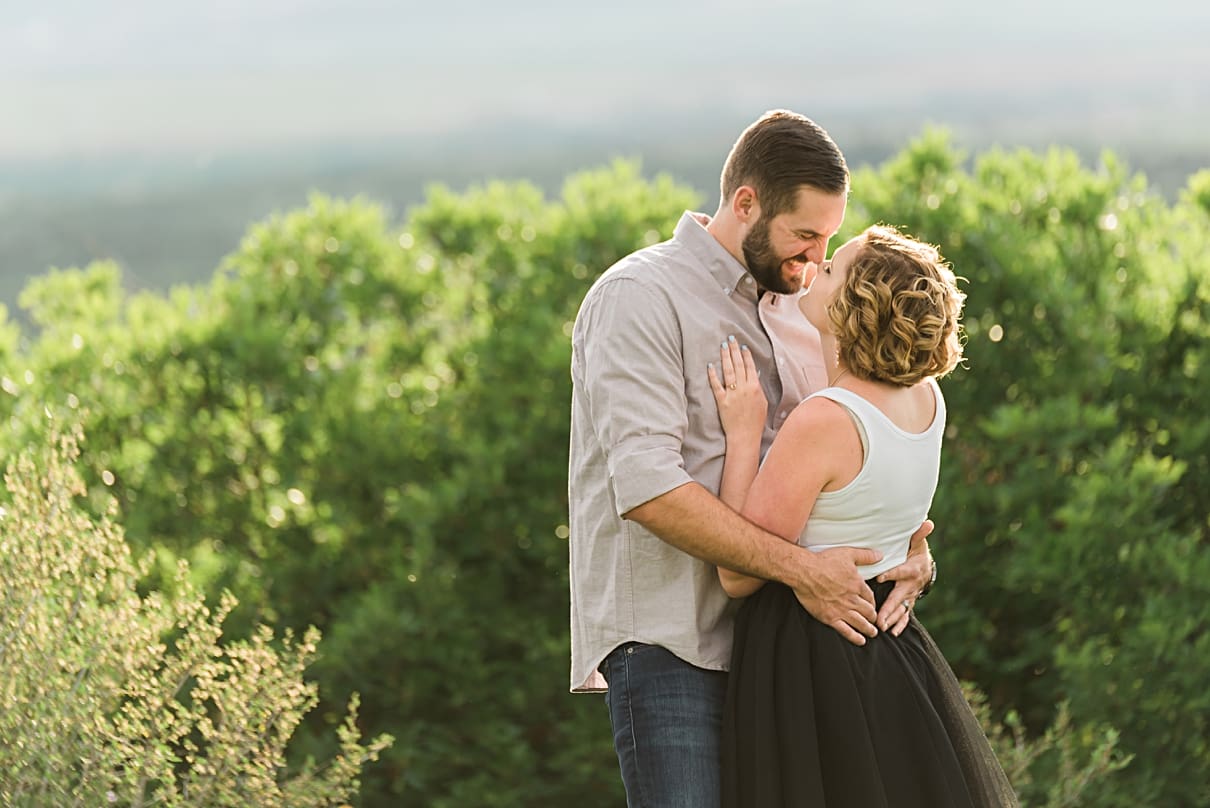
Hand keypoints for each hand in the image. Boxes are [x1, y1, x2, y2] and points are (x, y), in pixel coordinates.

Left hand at [707, 336, 765, 441]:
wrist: (745, 436)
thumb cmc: (755, 422)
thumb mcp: (762, 403)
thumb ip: (758, 389)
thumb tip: (754, 376)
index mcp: (755, 388)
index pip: (750, 367)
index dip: (746, 355)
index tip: (742, 346)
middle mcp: (744, 389)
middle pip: (739, 365)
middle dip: (734, 350)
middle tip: (730, 338)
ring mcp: (732, 394)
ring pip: (729, 371)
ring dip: (725, 357)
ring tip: (723, 346)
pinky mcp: (722, 401)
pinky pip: (716, 385)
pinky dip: (713, 375)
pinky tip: (710, 365)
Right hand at [790, 545, 882, 645]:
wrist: (804, 572)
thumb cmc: (824, 561)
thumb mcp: (848, 554)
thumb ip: (866, 556)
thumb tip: (880, 555)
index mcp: (857, 585)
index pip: (870, 597)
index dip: (873, 602)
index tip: (872, 605)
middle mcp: (852, 599)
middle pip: (868, 612)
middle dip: (873, 617)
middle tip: (875, 621)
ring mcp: (842, 610)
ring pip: (861, 623)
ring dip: (869, 629)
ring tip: (872, 633)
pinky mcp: (830, 617)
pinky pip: (846, 631)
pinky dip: (855, 637)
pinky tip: (861, 640)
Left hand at [875, 519, 934, 635]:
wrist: (926, 566)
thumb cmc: (916, 552)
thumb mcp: (917, 542)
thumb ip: (918, 534)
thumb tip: (927, 521)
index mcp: (912, 569)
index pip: (900, 571)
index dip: (890, 573)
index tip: (879, 577)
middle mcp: (911, 585)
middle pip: (899, 597)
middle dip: (888, 607)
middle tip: (879, 618)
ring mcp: (910, 596)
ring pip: (901, 609)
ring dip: (892, 619)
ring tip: (882, 627)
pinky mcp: (909, 602)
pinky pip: (905, 615)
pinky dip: (900, 624)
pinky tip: (892, 632)